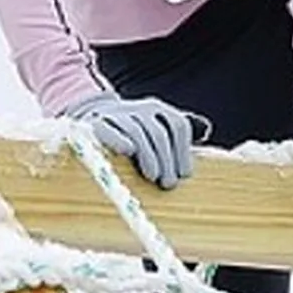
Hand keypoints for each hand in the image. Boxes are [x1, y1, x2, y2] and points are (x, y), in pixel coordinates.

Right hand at [61, 93, 208, 189]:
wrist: (93, 116)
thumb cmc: (130, 133)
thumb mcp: (154, 132)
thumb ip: (174, 141)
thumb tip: (199, 145)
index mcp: (157, 109)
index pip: (177, 125)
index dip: (183, 151)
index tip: (185, 174)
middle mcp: (140, 108)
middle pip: (159, 132)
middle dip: (166, 159)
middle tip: (169, 184)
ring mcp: (118, 114)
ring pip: (138, 132)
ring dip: (148, 156)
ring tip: (153, 177)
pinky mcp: (97, 122)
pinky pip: (110, 129)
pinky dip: (120, 139)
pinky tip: (128, 152)